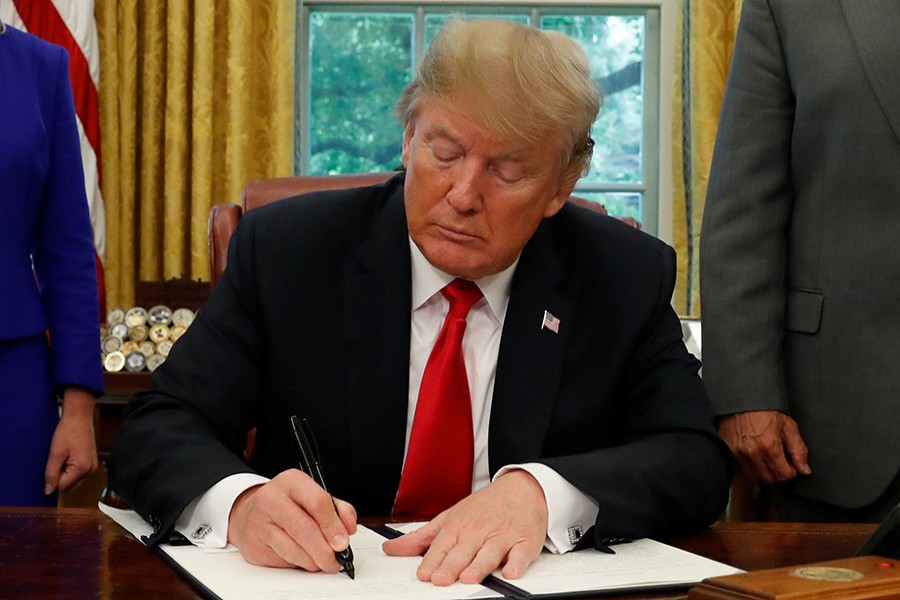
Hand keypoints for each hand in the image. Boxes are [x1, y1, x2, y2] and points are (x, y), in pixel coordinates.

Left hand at [44, 388, 97, 494]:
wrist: (79, 417)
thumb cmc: (68, 431)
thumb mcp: (55, 453)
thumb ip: (51, 474)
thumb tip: (48, 490)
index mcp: (82, 469)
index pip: (62, 486)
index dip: (53, 478)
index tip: (52, 464)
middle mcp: (91, 470)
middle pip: (69, 485)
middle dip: (60, 477)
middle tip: (58, 460)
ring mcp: (93, 466)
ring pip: (74, 480)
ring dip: (66, 473)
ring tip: (65, 456)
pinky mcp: (92, 462)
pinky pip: (79, 473)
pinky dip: (71, 468)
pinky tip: (69, 456)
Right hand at [227, 470, 356, 570]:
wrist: (249, 512)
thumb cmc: (287, 504)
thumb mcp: (312, 495)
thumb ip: (337, 509)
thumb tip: (349, 528)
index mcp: (292, 481)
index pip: (317, 502)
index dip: (333, 526)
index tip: (342, 542)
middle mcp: (272, 499)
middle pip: (304, 529)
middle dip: (324, 550)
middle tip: (335, 560)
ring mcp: (259, 523)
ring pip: (293, 550)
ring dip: (313, 562)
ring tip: (322, 562)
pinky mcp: (254, 545)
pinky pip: (282, 561)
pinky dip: (298, 564)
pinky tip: (303, 558)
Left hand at [382, 469, 547, 585]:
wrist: (522, 488)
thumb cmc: (484, 507)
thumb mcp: (450, 517)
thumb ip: (421, 537)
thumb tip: (392, 548)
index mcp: (459, 527)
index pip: (442, 546)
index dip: (433, 561)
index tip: (424, 574)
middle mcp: (479, 532)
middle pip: (463, 552)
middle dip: (451, 566)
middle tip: (441, 579)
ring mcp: (502, 536)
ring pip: (489, 553)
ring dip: (479, 566)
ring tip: (468, 577)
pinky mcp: (524, 541)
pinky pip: (521, 554)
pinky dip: (517, 563)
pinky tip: (510, 571)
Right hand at [718, 411, 810, 483]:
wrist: (742, 400)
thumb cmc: (764, 410)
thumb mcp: (788, 426)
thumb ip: (799, 450)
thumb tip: (805, 470)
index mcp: (769, 446)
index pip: (783, 475)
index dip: (791, 471)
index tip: (791, 464)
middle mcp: (751, 453)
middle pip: (769, 479)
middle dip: (778, 473)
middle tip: (780, 461)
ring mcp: (738, 454)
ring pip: (754, 477)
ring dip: (764, 472)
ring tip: (767, 459)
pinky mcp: (729, 452)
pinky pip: (741, 471)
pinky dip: (750, 468)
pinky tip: (755, 458)